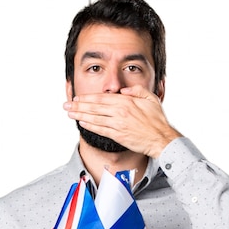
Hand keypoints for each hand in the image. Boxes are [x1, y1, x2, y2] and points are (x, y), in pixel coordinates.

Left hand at [64, 85, 181, 157]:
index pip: (102, 98)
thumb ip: (137, 91)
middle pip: (95, 108)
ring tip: (70, 114)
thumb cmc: (157, 120)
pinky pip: (101, 130)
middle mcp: (120, 112)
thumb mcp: (150, 99)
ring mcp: (118, 125)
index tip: (78, 98)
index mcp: (126, 101)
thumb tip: (124, 90)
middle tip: (67, 105)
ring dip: (80, 115)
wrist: (161, 138)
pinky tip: (82, 123)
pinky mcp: (119, 136)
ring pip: (95, 118)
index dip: (88, 98)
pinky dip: (90, 126)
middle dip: (78, 106)